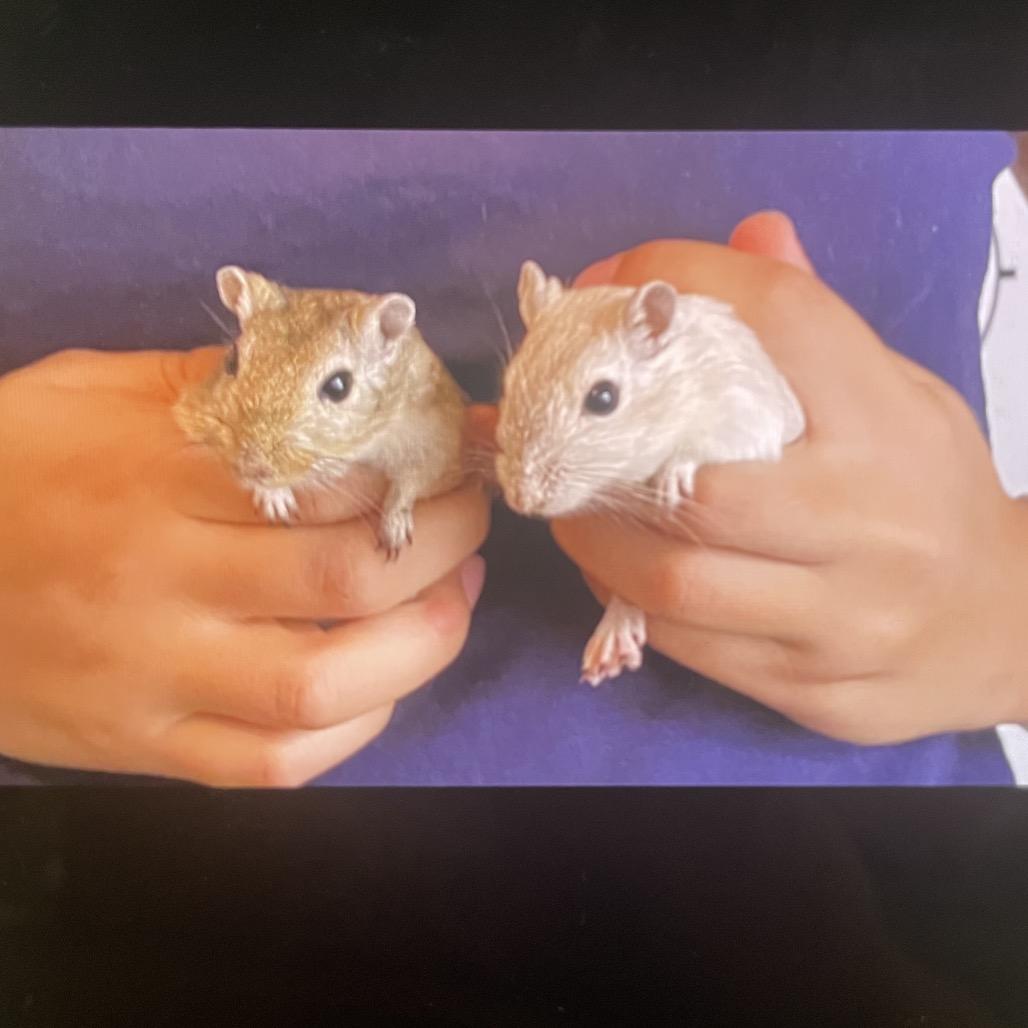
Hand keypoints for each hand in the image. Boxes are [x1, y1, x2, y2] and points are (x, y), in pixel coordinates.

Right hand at [0, 345, 488, 785]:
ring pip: (320, 687)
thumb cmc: (10, 464)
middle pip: (346, 582)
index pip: (329, 479)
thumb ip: (215, 389)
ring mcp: (151, 676)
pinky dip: (352, 733)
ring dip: (421, 647)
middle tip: (471, 525)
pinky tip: (382, 688)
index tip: (458, 458)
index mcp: (157, 477)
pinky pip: (270, 765)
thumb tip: (336, 391)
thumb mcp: (97, 391)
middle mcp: (161, 581)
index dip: (420, 472)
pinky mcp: (141, 746)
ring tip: (453, 601)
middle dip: (443, 550)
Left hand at [545, 212, 1027, 743]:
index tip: (611, 286)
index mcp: (891, 426)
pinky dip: (628, 598)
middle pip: (697, 489)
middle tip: (559, 438)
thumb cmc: (935, 497)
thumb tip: (753, 235)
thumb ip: (822, 330)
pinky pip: (689, 645)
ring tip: (570, 510)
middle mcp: (868, 524)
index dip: (678, 286)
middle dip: (601, 461)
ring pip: (676, 582)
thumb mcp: (903, 398)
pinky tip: (613, 568)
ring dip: (594, 542)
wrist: (1008, 629)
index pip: (780, 323)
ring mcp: (840, 617)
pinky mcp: (810, 686)